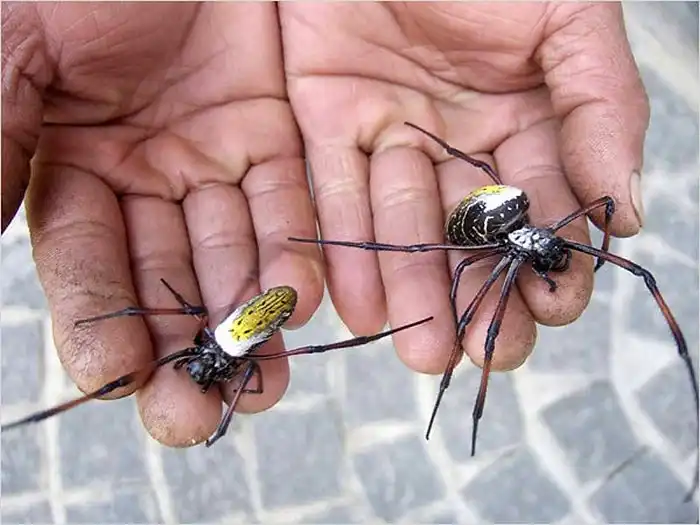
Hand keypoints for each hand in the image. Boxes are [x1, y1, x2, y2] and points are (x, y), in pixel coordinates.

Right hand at [2, 3, 322, 445]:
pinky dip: (293, 251)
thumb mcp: (11, 53)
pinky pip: (285, 204)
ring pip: (230, 256)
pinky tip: (300, 301)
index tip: (119, 383)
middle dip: (182, 349)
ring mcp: (208, 157)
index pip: (84, 268)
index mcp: (65, 166)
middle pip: (163, 281)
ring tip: (264, 387)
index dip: (99, 326)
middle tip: (202, 415)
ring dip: (247, 321)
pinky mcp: (271, 132)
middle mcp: (140, 177)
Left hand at [280, 3, 647, 373]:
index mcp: (524, 120)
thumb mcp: (568, 18)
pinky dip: (346, 246)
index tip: (552, 309)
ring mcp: (391, 133)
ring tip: (421, 349)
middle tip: (481, 355)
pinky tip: (360, 305)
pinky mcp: (328, 120)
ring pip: (402, 225)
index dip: (549, 262)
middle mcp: (457, 139)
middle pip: (469, 235)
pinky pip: (334, 191)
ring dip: (411, 291)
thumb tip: (627, 213)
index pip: (542, 209)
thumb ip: (601, 109)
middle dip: (476, 298)